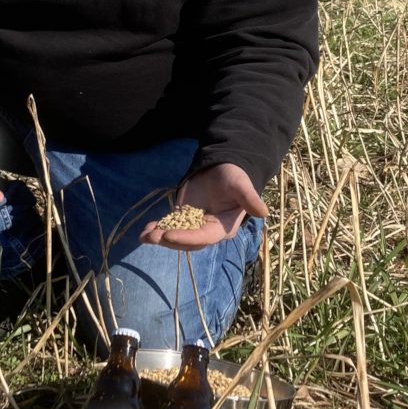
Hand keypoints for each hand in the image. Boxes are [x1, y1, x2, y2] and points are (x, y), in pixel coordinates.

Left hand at [139, 163, 267, 251]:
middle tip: (153, 236)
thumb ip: (249, 198)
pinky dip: (157, 229)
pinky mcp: (183, 217)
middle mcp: (208, 230)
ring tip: (144, 235)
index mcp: (223, 227)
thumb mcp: (241, 184)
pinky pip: (168, 227)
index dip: (186, 238)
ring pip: (176, 237)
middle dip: (170, 240)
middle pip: (187, 241)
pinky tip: (144, 231)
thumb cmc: (234, 175)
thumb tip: (263, 211)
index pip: (204, 237)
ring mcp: (194, 225)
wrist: (221, 167)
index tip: (168, 235)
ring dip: (160, 237)